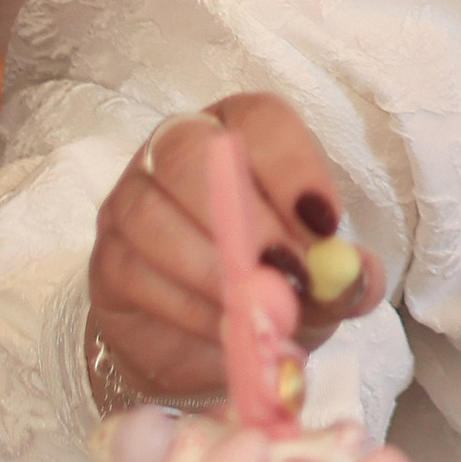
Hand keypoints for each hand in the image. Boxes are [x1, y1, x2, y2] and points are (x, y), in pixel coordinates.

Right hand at [87, 93, 383, 405]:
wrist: (205, 341)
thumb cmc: (271, 284)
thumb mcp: (320, 282)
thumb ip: (344, 279)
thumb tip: (355, 280)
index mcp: (242, 131)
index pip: (260, 120)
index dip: (292, 167)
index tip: (325, 224)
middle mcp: (177, 149)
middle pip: (188, 151)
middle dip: (242, 215)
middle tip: (287, 271)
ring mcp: (131, 200)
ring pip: (150, 215)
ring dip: (211, 269)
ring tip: (257, 310)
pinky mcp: (106, 259)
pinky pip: (133, 273)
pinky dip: (185, 306)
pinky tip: (222, 328)